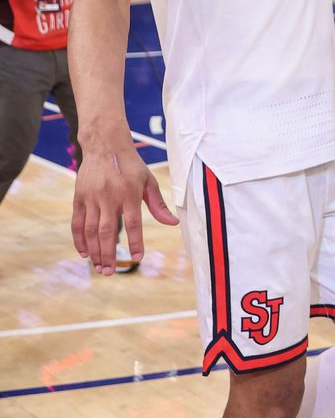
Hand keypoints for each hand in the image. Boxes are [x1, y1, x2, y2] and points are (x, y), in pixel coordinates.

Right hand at [72, 142, 177, 275]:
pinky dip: (79, 240)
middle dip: (108, 254)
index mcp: (130, 193)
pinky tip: (84, 253)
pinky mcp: (79, 198)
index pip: (134, 223)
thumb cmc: (131, 165)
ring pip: (91, 230)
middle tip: (110, 272)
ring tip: (99, 267)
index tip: (137, 258)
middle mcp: (109, 197)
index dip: (135, 242)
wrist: (105, 145)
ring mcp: (92, 198)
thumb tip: (174, 223)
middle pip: (108, 231)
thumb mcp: (149, 181)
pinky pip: (77, 223)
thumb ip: (158, 204)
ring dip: (94, 251)